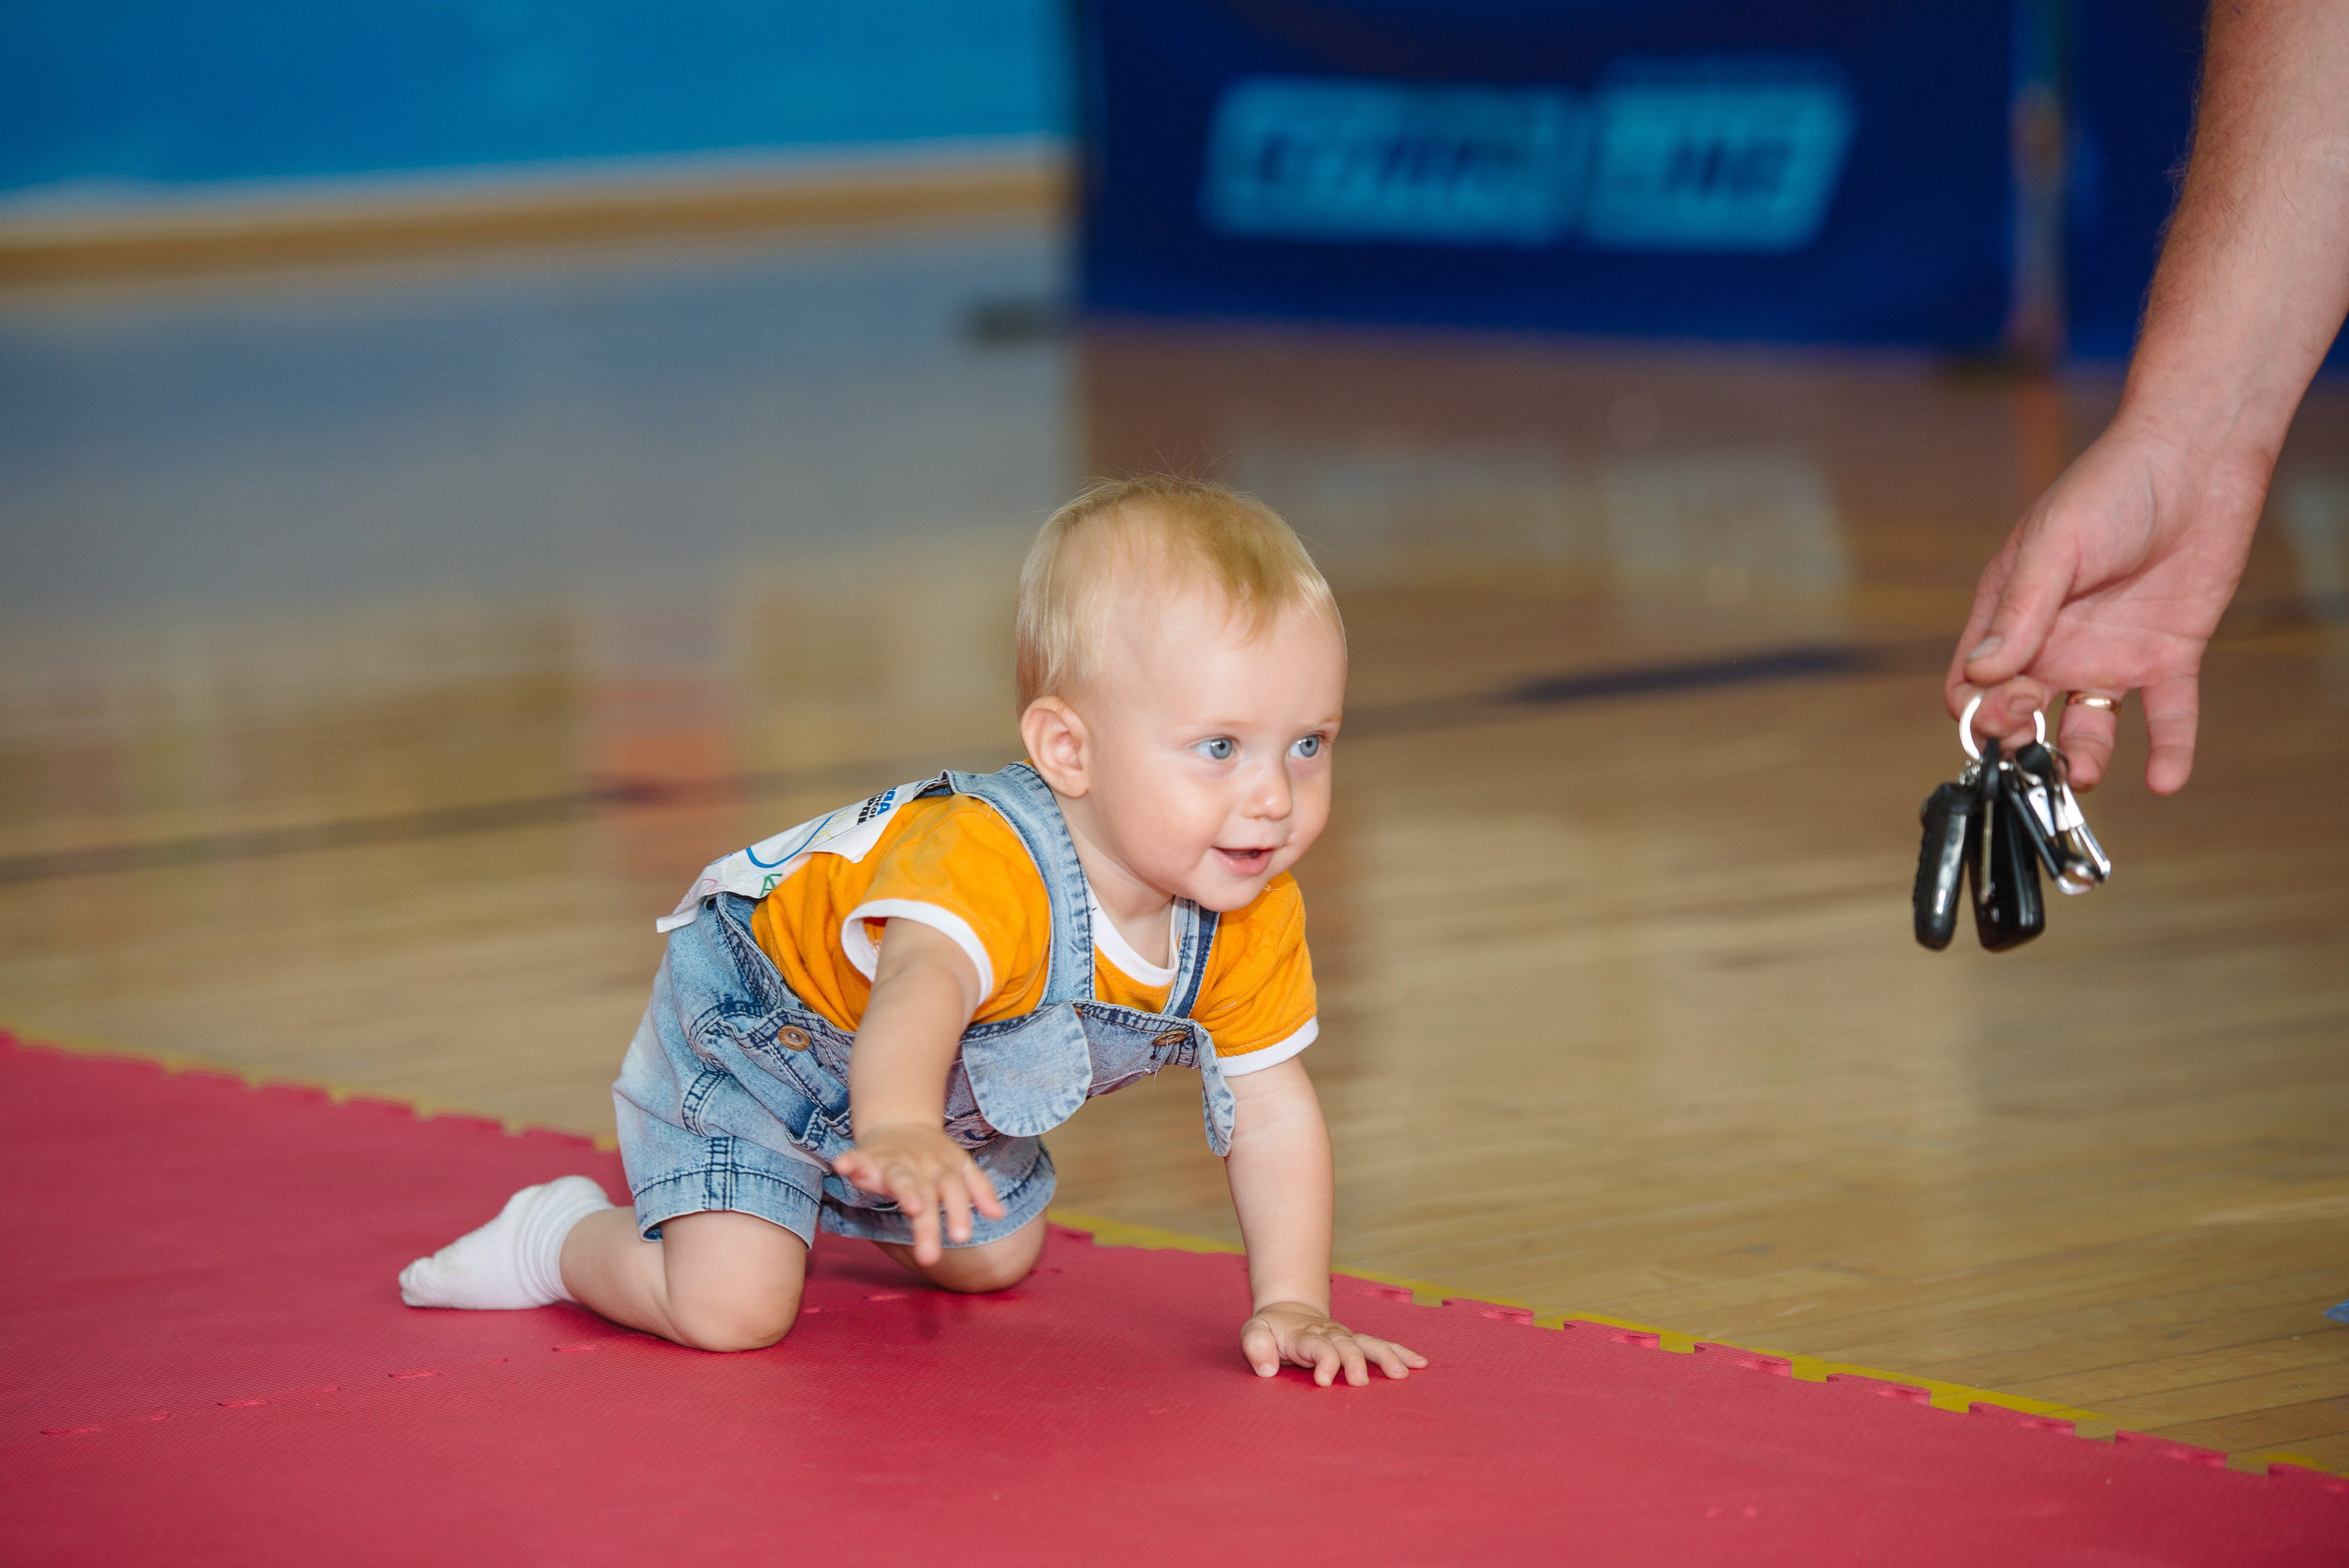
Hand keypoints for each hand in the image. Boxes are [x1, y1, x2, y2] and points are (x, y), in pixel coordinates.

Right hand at [831, 1123, 1004, 1265]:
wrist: (900, 1121)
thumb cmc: (933, 1155)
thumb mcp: (960, 1166)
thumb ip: (979, 1189)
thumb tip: (999, 1215)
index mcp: (944, 1170)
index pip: (955, 1192)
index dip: (958, 1212)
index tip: (961, 1237)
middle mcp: (920, 1167)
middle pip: (927, 1195)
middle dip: (929, 1225)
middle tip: (930, 1257)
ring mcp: (894, 1162)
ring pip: (899, 1179)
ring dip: (904, 1191)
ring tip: (911, 1208)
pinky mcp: (867, 1157)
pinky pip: (857, 1158)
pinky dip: (850, 1162)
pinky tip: (843, 1166)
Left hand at [1240, 1300, 1426, 1386]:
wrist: (1289, 1313)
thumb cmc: (1270, 1330)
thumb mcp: (1253, 1333)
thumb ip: (1255, 1347)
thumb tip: (1267, 1369)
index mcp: (1305, 1336)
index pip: (1318, 1347)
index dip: (1324, 1362)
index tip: (1324, 1380)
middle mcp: (1331, 1335)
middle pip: (1348, 1347)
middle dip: (1355, 1363)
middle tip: (1360, 1383)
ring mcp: (1347, 1338)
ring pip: (1369, 1344)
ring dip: (1386, 1357)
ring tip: (1402, 1374)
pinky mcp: (1357, 1342)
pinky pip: (1382, 1346)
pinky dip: (1401, 1353)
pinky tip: (1420, 1364)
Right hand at [1946, 417, 2266, 792]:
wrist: (2195, 462)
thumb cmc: (2109, 490)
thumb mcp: (2054, 547)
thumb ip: (2020, 613)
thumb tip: (1982, 676)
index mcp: (2010, 616)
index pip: (1973, 686)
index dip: (1979, 712)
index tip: (2006, 708)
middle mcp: (2054, 645)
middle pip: (2022, 718)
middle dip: (2020, 743)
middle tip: (2037, 745)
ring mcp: (2109, 655)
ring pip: (2086, 728)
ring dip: (2080, 758)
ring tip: (2082, 773)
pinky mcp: (2167, 657)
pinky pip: (2166, 717)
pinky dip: (2168, 750)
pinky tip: (2164, 780)